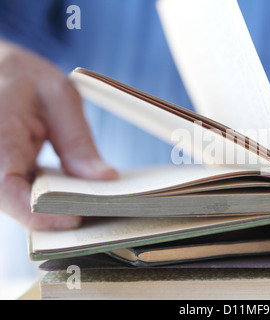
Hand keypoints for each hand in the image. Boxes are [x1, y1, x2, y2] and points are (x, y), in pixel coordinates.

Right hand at [0, 41, 116, 229]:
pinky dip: (47, 197)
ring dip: (52, 208)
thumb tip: (103, 179)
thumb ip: (77, 140)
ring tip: (89, 203)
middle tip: (95, 214)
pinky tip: (73, 193)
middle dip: (54, 215)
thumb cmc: (24, 78)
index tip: (75, 218)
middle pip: (13, 202)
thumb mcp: (59, 97)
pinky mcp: (2, 171)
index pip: (5, 188)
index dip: (38, 212)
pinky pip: (20, 193)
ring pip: (16, 202)